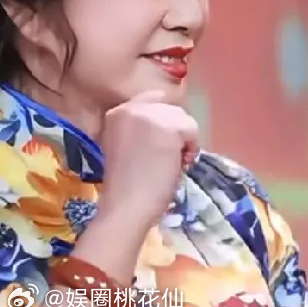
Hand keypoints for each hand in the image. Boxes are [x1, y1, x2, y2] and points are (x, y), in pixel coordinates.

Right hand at [98, 89, 199, 228]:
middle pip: (169, 108)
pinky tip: (180, 164)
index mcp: (116, 113)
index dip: (163, 120)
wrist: (126, 206)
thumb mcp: (124, 146)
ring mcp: (149, 115)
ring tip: (173, 163)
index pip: (152, 101)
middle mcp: (130, 108)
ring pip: (182, 118)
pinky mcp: (168, 127)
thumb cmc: (125, 187)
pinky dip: (191, 148)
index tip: (164, 142)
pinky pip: (191, 130)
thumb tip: (168, 129)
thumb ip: (140, 131)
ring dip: (184, 140)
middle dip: (175, 130)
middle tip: (169, 157)